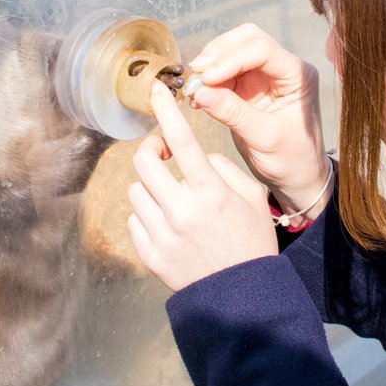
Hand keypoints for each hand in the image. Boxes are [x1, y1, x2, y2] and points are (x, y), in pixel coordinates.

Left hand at [128, 80, 278, 291]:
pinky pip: (134, 220)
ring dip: (151, 186)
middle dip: (151, 150)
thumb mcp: (251, 196)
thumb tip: (195, 158)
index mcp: (210, 192)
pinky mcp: (149, 255)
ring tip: (171, 198)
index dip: (166, 110)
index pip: (183, 140)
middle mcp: (181, 210)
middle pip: (143, 162)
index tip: (155, 89)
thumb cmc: (251, 240)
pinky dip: (147, 215)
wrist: (242, 296)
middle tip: (162, 153)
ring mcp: (162, 234)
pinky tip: (168, 225)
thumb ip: (223, 168)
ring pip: (135, 190)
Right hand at [187, 24, 331, 219]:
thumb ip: (234, 113)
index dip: (231, 58)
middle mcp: (283, 68)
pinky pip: (223, 72)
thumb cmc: (292, 160)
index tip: (207, 77)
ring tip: (194, 89)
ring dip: (210, 65)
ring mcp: (264, 75)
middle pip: (247, 39)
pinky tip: (197, 98)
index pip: (262, 50)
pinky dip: (208, 81)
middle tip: (197, 74)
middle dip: (218, 53)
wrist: (297, 178)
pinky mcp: (248, 87)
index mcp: (298, 76)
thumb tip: (200, 92)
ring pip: (232, 51)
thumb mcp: (265, 139)